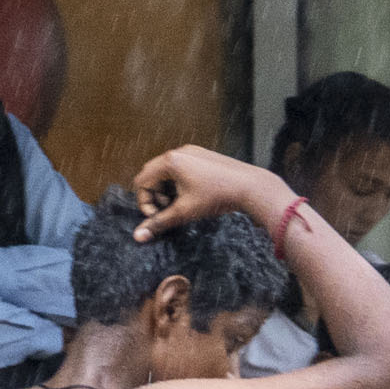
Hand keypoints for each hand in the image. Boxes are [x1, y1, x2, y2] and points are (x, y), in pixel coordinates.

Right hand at [129, 144, 284, 233]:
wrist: (251, 187)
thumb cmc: (217, 196)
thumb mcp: (185, 212)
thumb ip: (160, 222)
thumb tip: (138, 236)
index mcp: (170, 161)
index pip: (142, 180)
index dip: (145, 202)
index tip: (157, 216)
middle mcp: (179, 152)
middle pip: (152, 174)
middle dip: (155, 195)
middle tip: (168, 210)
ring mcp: (192, 152)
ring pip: (167, 171)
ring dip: (167, 189)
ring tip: (180, 204)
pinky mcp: (203, 156)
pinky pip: (182, 167)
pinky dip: (179, 182)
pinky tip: (192, 196)